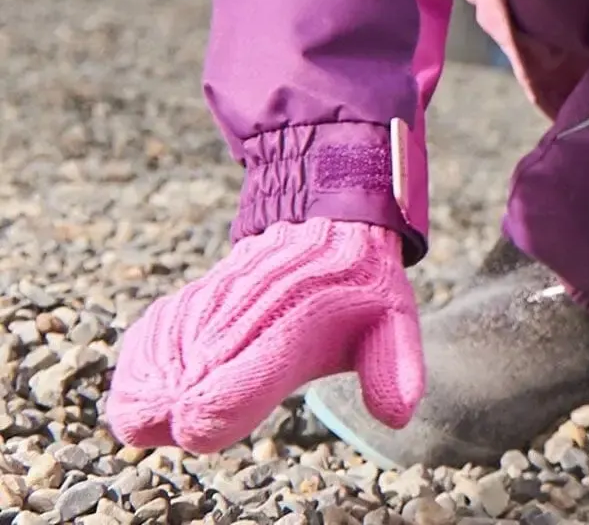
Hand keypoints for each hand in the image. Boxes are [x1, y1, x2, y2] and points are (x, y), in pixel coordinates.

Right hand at [106, 218, 423, 452]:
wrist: (332, 217)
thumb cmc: (361, 286)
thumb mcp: (393, 320)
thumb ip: (392, 368)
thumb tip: (395, 416)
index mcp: (303, 319)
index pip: (245, 369)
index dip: (212, 406)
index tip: (199, 424)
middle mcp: (256, 302)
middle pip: (193, 368)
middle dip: (176, 403)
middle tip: (176, 420)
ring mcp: (223, 293)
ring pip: (167, 345)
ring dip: (152, 384)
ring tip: (151, 413)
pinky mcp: (200, 292)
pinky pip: (155, 328)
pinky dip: (141, 359)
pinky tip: (140, 390)